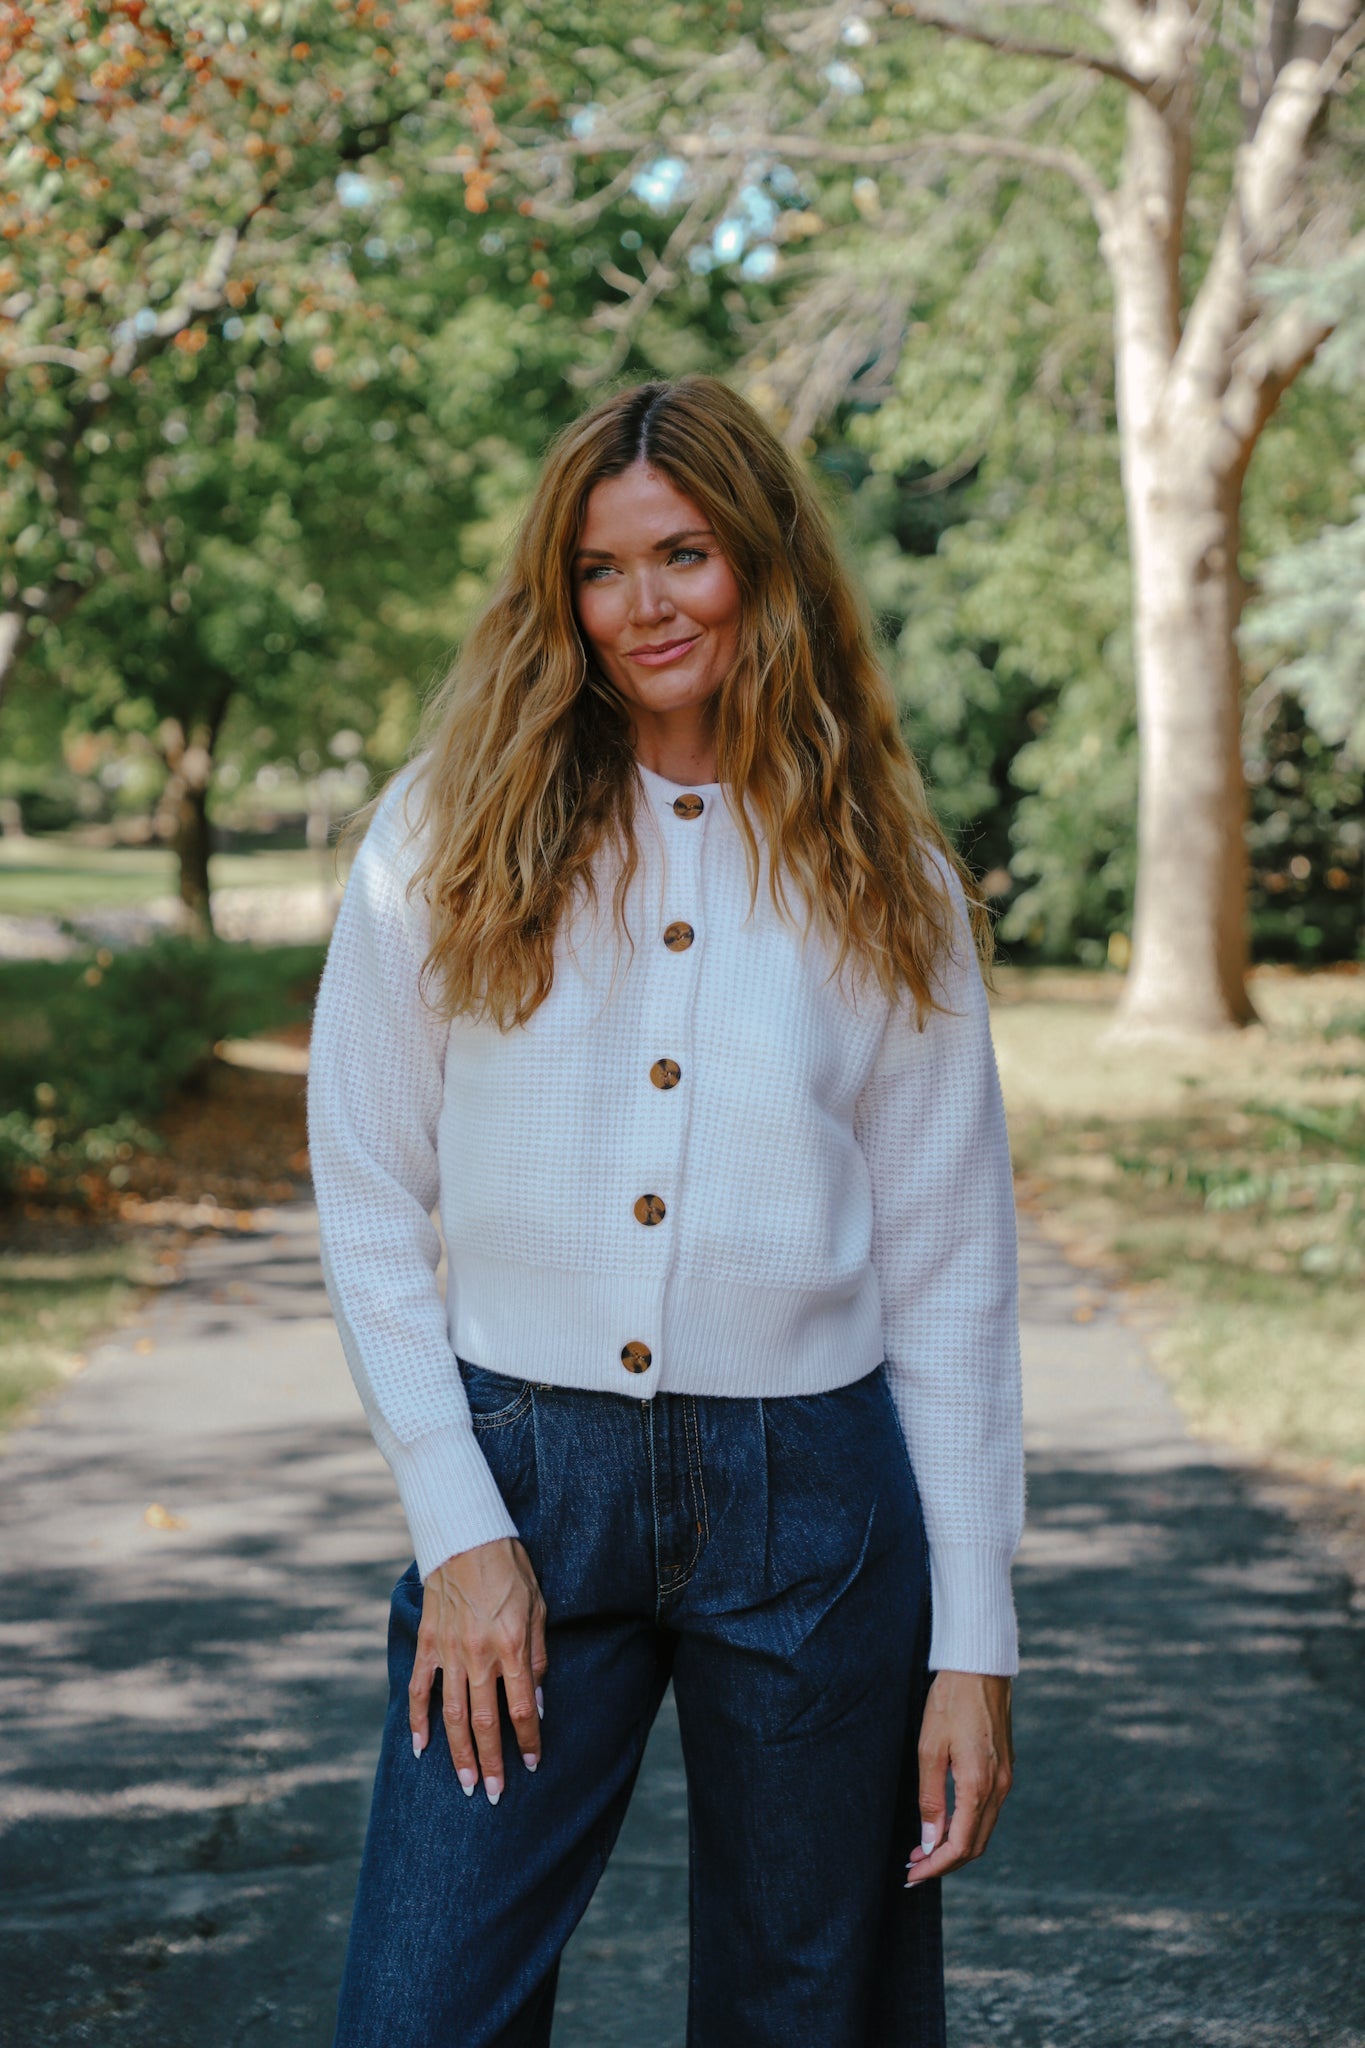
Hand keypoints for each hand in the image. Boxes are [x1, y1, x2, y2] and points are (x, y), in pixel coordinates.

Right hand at [408, 1537, 547, 1805]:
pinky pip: (421, 1689)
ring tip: (464, 1784)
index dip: (530, 1741)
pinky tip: (420, 1747)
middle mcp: (480, 1656)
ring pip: (452, 1716)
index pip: (522, 1709)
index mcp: (512, 1647)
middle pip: (486, 1722)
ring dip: (459, 1754)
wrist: (466, 1536)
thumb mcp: (539, 1607)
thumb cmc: (510, 1569)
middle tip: (493, 1794)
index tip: (534, 1765)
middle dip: (492, 1763)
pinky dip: (417, 1720)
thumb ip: (538, 1656)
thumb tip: (539, 1700)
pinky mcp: (428, 1644)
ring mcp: (450, 1652)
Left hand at [905, 1671, 1012, 1885]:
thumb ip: (931, 1798)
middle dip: (945, 1861)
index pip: (961, 1845)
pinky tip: (945, 1822)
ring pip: (983, 1829)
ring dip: (956, 1844)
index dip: (936, 1866)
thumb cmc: (950, 1702)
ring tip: (923, 1848)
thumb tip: (930, 1841)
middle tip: (913, 1866)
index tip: (912, 1875)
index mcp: (978, 1785)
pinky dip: (968, 1825)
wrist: (980, 1667)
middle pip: (976, 1845)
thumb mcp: (930, 1748)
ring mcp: (1005, 1778)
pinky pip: (988, 1810)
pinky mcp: (1004, 1768)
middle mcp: (998, 1787)